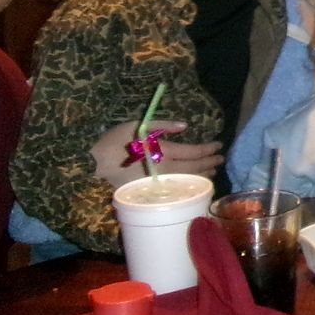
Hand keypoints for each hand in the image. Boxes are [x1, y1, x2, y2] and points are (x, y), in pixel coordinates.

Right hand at [90, 119, 223, 189]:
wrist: (93, 165)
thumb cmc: (115, 142)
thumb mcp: (138, 125)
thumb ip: (163, 125)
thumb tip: (185, 126)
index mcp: (162, 151)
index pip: (193, 152)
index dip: (208, 149)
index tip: (219, 145)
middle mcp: (164, 169)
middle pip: (194, 167)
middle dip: (210, 162)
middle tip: (221, 158)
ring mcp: (159, 182)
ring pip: (188, 180)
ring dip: (203, 174)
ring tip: (213, 170)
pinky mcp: (152, 190)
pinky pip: (177, 187)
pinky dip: (189, 184)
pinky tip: (195, 182)